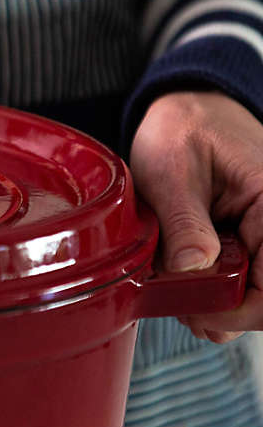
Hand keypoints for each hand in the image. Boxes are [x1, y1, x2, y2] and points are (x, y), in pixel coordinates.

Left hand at [130, 90, 262, 343]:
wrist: (185, 112)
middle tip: (180, 307)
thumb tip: (193, 267)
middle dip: (225, 312)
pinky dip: (211, 290)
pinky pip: (241, 281)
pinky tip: (184, 282)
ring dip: (216, 304)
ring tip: (177, 291)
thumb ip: (184, 222)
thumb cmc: (182, 131)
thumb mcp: (171, 172)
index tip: (199, 314)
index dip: (241, 309)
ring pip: (254, 294)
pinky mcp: (250, 242)